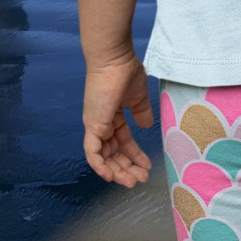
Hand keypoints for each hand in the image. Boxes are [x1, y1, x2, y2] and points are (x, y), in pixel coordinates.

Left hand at [82, 50, 154, 186]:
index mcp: (111, 117)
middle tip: (141, 179)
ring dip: (117, 171)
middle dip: (126, 168)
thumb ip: (142, 111)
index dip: (134, 155)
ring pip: (103, 158)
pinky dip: (100, 167)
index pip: (122, 142)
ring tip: (133, 181)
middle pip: (112, 154)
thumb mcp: (138, 96)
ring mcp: (96, 126)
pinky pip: (92, 153)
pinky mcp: (93, 126)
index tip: (147, 166)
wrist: (114, 59)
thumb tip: (147, 126)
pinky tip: (113, 176)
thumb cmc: (126, 72)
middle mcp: (101, 124)